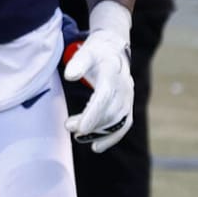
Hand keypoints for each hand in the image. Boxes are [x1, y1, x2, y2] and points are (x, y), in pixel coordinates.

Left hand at [64, 0, 133, 153]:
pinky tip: (97, 147)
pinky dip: (112, 137)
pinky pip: (123, 125)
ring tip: (78, 137)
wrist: (115, 49)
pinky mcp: (128, 105)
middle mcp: (124, 88)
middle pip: (109, 112)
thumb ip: (77, 63)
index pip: (103, 98)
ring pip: (117, 121)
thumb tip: (69, 76)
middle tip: (69, 127)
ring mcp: (128, 98)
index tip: (78, 128)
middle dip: (90, 124)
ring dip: (99, 132)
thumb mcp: (85, 51)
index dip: (92, 115)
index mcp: (112, 74)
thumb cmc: (97, 51)